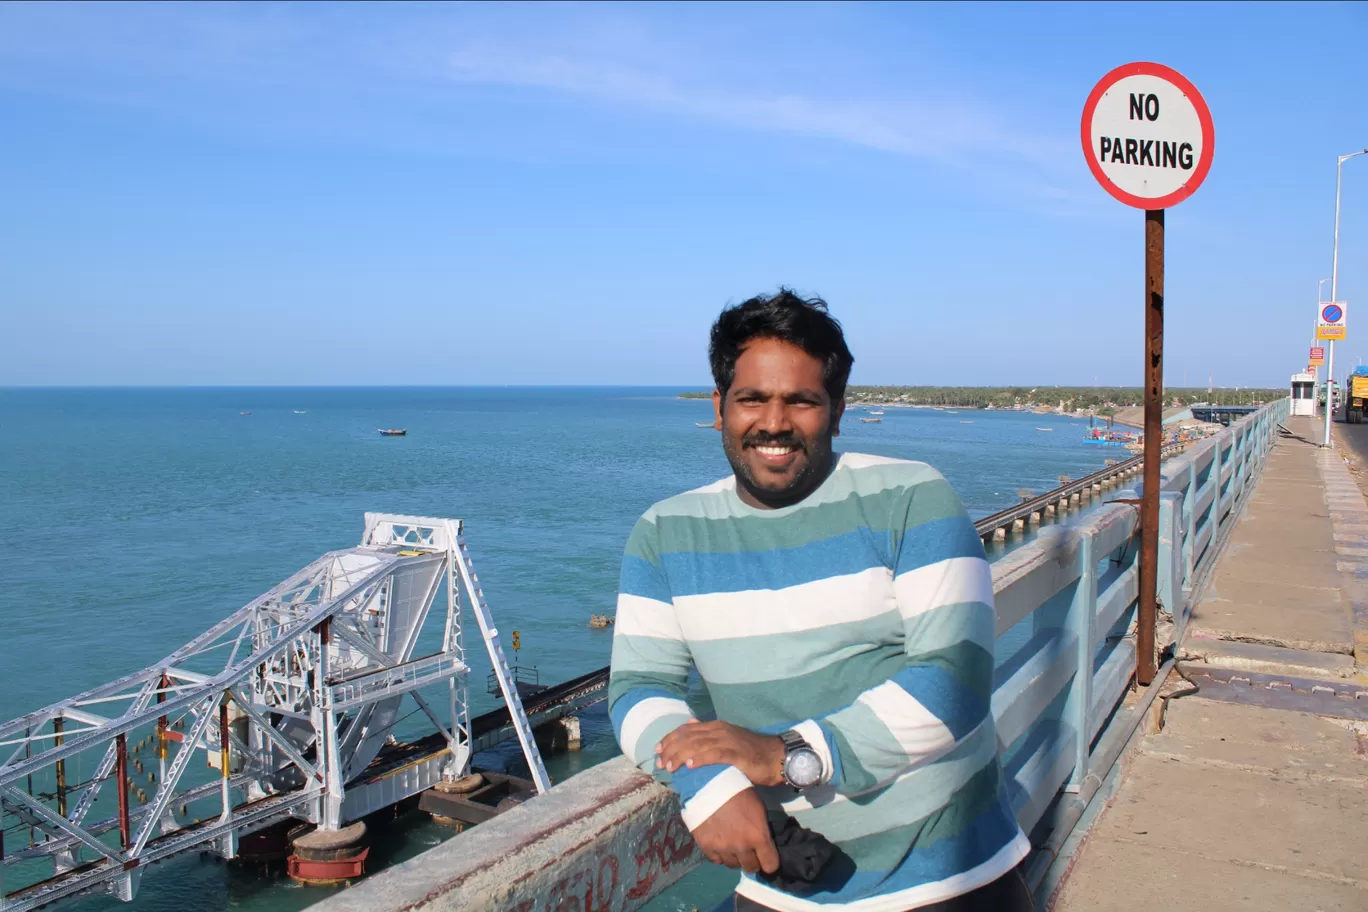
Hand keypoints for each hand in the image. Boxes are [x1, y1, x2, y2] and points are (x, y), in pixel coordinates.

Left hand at [657, 720, 784, 786]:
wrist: (776, 757)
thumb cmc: (751, 752)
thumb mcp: (727, 739)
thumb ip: (709, 733)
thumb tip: (690, 724)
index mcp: (716, 726)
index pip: (686, 729)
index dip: (670, 739)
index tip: (657, 750)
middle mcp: (720, 730)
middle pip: (688, 737)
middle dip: (671, 749)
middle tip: (660, 763)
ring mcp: (728, 740)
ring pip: (698, 745)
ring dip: (680, 756)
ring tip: (670, 766)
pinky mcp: (737, 753)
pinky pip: (715, 754)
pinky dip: (700, 759)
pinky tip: (690, 766)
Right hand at [690, 787, 779, 874]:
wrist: (709, 784)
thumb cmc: (738, 792)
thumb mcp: (758, 808)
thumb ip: (761, 830)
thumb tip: (762, 843)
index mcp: (758, 836)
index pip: (770, 865)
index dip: (770, 862)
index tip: (768, 858)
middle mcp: (741, 847)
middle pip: (751, 868)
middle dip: (753, 861)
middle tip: (750, 852)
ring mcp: (723, 848)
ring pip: (733, 865)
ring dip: (736, 858)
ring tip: (733, 846)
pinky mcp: (706, 847)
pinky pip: (717, 860)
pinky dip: (720, 855)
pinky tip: (720, 844)